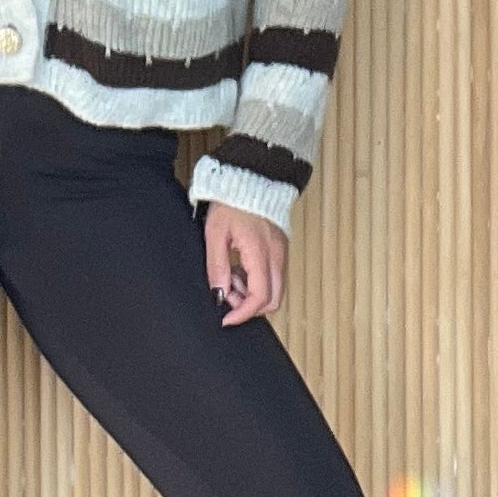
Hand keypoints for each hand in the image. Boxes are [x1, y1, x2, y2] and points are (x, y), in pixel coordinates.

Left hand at [204, 202, 283, 325]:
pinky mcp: (281, 249)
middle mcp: (276, 255)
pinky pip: (274, 277)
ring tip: (231, 276)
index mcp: (260, 252)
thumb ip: (217, 267)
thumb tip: (218, 295)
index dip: (242, 314)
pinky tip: (241, 268)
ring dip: (253, 294)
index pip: (259, 297)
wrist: (251, 178)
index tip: (226, 318)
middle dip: (249, 306)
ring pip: (275, 290)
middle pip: (273, 300)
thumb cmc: (231, 201)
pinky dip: (258, 282)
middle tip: (228, 293)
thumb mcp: (215, 234)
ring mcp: (282, 252)